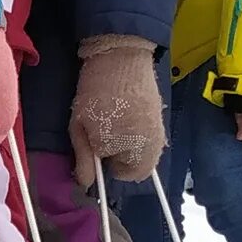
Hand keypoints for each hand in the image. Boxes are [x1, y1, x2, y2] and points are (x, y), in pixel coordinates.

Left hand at [68, 35, 165, 188]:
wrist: (122, 56)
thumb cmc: (95, 94)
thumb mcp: (80, 128)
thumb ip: (84, 159)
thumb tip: (86, 184)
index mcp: (132, 153)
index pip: (122, 175)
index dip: (107, 163)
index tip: (97, 146)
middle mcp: (152, 147)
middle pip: (137, 165)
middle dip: (121, 154)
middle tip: (104, 131)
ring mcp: (160, 131)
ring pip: (144, 150)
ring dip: (131, 142)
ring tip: (115, 119)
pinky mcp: (161, 116)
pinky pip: (149, 134)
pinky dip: (138, 128)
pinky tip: (126, 111)